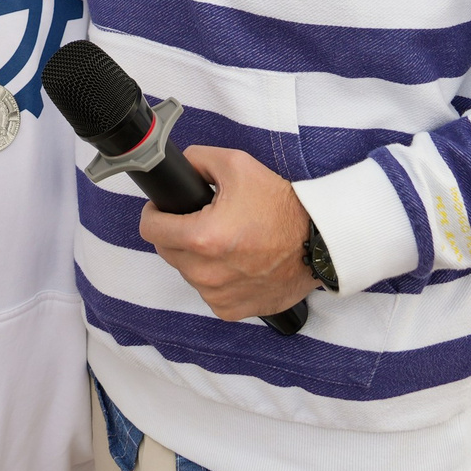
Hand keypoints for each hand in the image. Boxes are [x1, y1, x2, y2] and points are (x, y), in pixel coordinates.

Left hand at [139, 146, 316, 322]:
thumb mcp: (237, 165)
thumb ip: (197, 160)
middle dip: (178, 233)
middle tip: (204, 220)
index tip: (165, 209)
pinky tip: (236, 263)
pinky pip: (207, 292)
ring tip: (226, 241)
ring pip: (187, 272)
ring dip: (197, 257)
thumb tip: (177, 168)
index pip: (151, 229)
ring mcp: (217, 295)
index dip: (155, 213)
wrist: (319, 244)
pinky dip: (215, 278)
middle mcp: (206, 272)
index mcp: (202, 237)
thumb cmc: (282, 207)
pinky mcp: (231, 310)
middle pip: (167, 250)